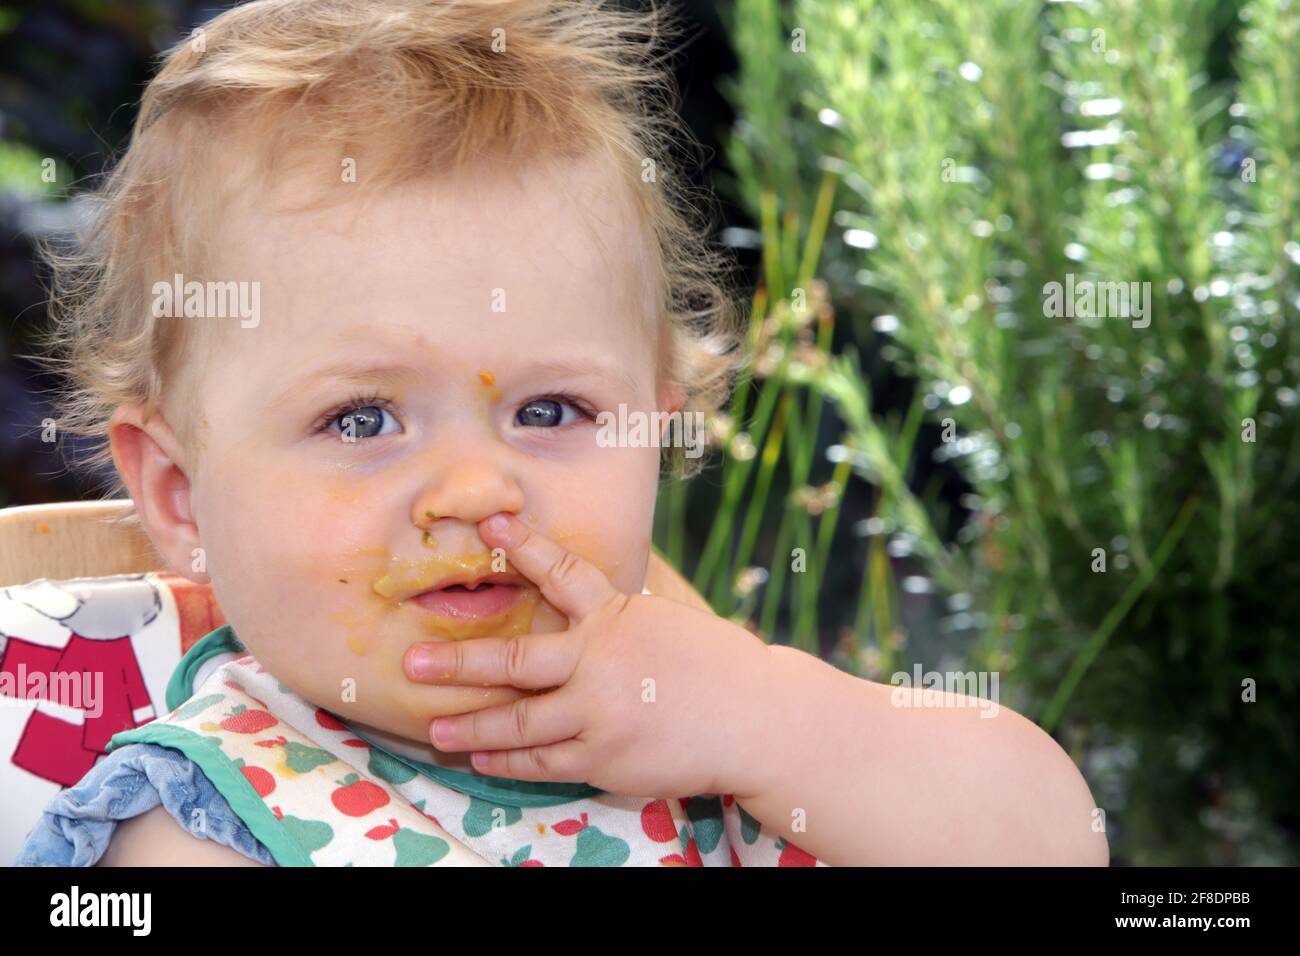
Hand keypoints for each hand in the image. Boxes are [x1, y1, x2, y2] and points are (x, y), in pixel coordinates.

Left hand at [400, 512, 779, 799]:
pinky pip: (542, 761)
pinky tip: (483, 759)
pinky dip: (508, 760)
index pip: (562, 574)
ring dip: (470, 727)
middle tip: (413, 662)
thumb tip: (570, 605)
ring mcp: (599, 714)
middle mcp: (600, 662)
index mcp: (616, 616)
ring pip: (517, 724)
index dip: (525, 546)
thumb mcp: (663, 623)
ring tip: (433, 728)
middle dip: (457, 663)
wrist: (757, 719)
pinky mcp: (604, 758)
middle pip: (512, 663)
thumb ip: (613, 619)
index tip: (491, 523)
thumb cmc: (715, 666)